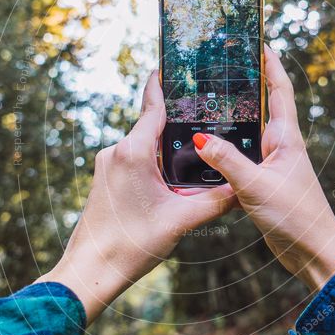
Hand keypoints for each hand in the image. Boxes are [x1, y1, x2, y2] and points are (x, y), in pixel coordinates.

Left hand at [37, 72, 237, 321]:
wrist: (92, 270)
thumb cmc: (131, 244)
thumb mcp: (181, 220)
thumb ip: (216, 201)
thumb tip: (242, 189)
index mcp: (133, 152)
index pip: (153, 107)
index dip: (164, 85)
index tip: (170, 64)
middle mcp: (116, 151)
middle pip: (151, 127)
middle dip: (176, 126)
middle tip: (203, 118)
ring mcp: (107, 165)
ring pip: (143, 146)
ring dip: (165, 152)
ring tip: (193, 160)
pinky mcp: (104, 179)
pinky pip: (133, 161)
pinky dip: (152, 165)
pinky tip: (169, 182)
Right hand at [187, 46, 334, 291]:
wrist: (312, 251)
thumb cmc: (296, 218)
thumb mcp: (256, 187)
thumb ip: (228, 162)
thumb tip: (200, 138)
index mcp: (286, 139)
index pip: (280, 91)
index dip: (271, 64)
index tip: (260, 41)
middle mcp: (281, 146)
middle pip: (264, 106)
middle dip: (249, 84)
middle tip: (225, 65)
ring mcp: (273, 164)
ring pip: (251, 132)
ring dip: (236, 116)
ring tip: (211, 99)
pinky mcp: (265, 181)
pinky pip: (244, 155)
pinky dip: (228, 146)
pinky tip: (209, 147)